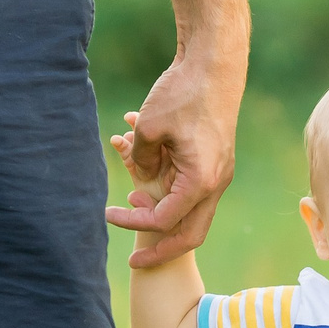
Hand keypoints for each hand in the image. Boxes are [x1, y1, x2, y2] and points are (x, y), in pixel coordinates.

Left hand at [103, 48, 244, 267]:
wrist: (215, 66)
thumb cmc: (183, 93)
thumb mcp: (150, 127)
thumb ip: (140, 160)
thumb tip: (141, 178)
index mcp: (201, 181)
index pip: (164, 220)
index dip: (134, 222)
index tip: (109, 215)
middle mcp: (215, 183)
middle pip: (190, 234)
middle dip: (161, 250)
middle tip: (136, 260)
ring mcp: (219, 174)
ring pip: (194, 215)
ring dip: (164, 219)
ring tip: (134, 208)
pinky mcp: (216, 162)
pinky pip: (193, 191)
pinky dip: (170, 193)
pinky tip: (145, 177)